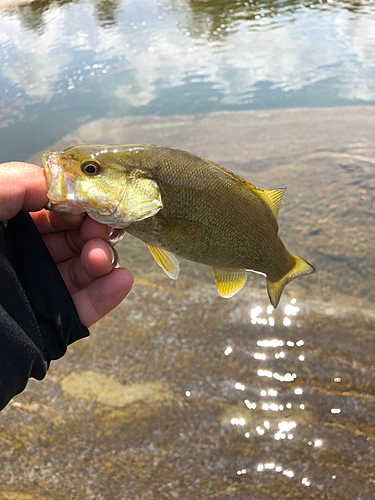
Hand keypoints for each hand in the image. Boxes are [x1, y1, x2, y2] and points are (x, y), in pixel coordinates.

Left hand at [0, 162, 133, 326]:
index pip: (49, 209)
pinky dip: (106, 295)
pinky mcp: (48, 327)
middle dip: (92, 229)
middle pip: (71, 238)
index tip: (92, 200)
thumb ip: (11, 184)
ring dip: (101, 259)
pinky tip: (121, 281)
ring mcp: (35, 293)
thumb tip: (56, 182)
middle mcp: (20, 259)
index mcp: (3, 230)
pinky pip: (83, 309)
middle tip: (100, 229)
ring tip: (100, 257)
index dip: (75, 202)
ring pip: (81, 271)